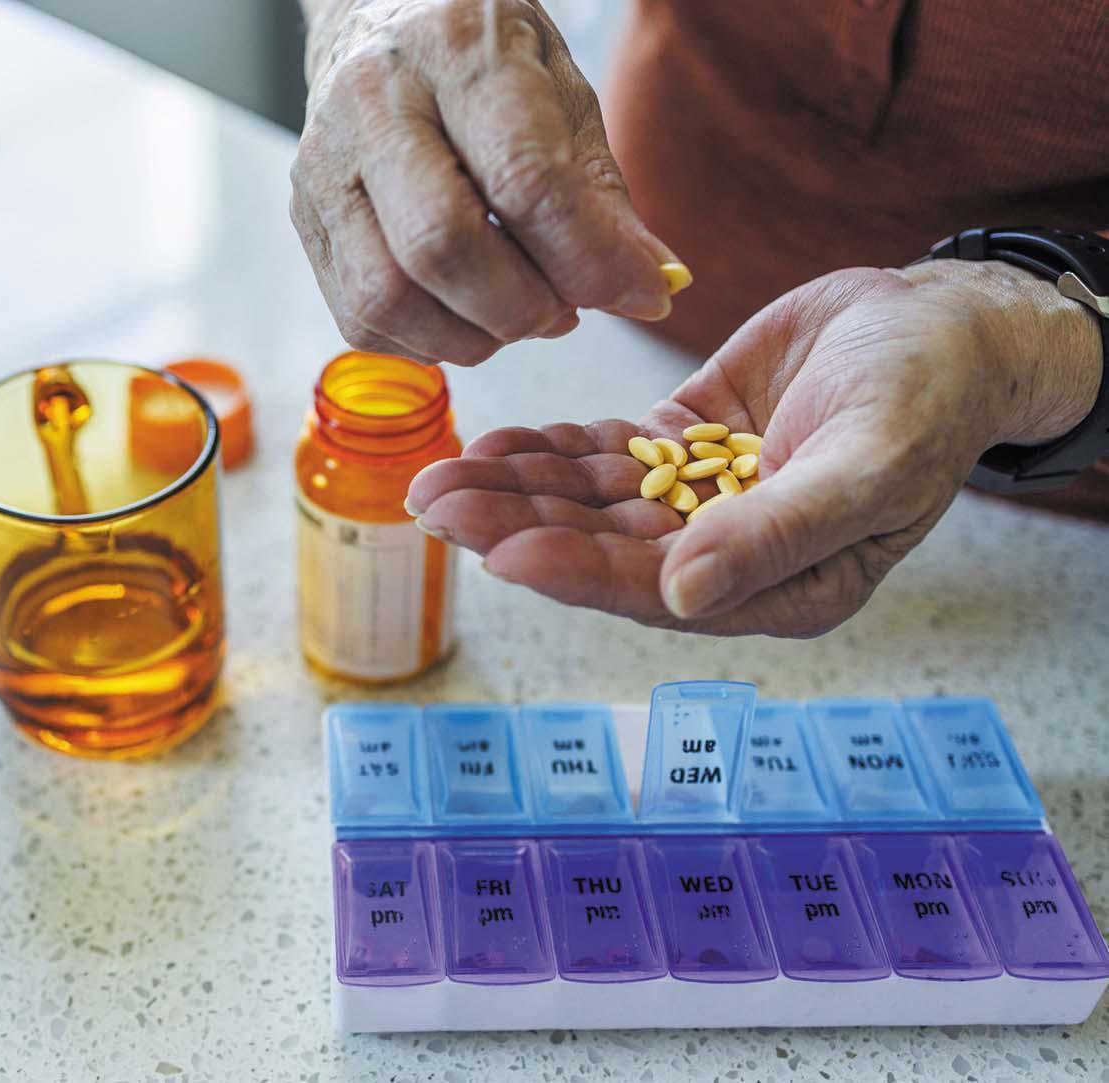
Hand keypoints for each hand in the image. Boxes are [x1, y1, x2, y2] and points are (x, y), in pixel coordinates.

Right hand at [291, 0, 679, 365]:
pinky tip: (462, 312)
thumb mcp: (561, 94)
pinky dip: (426, 341)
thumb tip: (650, 285)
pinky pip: (360, 317)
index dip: (589, 259)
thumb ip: (602, 194)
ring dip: (471, 335)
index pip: (524, 180)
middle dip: (521, 307)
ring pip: (387, 296)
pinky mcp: (305, 222)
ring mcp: (324, 167)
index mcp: (455, 50)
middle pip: (439, 245)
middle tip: (564, 310)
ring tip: (516, 314)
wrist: (376, 25)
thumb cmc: (479, 62)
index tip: (640, 295)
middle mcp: (373, 103)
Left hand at [405, 262, 1101, 635]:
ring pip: (589, 500)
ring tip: (440, 475)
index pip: (657, 590)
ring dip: (516, 489)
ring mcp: (697, 498)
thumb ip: (780, 534)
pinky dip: (548, 447)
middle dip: (517, 526)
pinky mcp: (681, 444)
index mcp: (778, 586)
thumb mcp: (873, 465)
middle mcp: (725, 554)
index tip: (504, 552)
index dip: (579, 570)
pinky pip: (602, 452)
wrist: (939, 324)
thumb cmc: (930, 396)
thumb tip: (683, 597)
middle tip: (435, 503)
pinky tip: (493, 443)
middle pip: (602, 545)